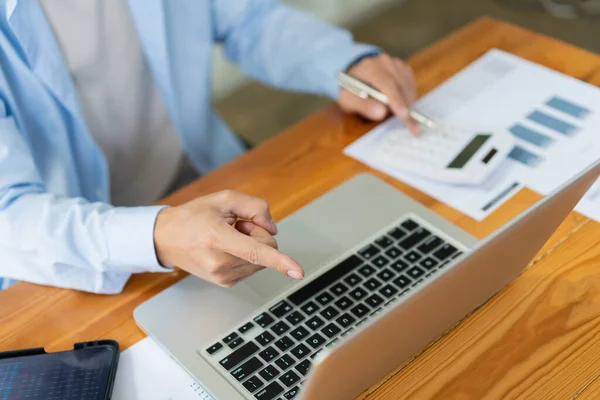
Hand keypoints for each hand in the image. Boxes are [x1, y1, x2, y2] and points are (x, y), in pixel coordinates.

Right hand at [154, 190, 303, 286]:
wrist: (166, 238)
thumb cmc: (194, 216)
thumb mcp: (223, 199)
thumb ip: (254, 207)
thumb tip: (273, 229)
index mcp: (218, 239)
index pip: (255, 252)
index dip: (280, 261)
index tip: (298, 272)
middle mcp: (220, 262)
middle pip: (266, 249)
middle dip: (257, 234)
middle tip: (233, 226)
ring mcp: (222, 276)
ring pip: (262, 260)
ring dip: (250, 245)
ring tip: (226, 237)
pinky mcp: (225, 282)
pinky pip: (252, 266)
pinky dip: (245, 255)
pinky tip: (225, 248)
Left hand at [337, 53, 418, 133]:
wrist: (355, 76)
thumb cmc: (351, 90)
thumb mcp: (348, 101)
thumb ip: (363, 106)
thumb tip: (382, 113)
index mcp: (369, 67)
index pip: (386, 83)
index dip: (396, 100)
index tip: (404, 115)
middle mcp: (384, 62)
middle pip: (400, 85)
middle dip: (407, 107)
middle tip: (413, 127)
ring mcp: (396, 64)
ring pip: (408, 86)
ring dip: (409, 104)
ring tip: (407, 120)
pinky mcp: (403, 69)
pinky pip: (411, 85)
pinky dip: (410, 98)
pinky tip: (404, 108)